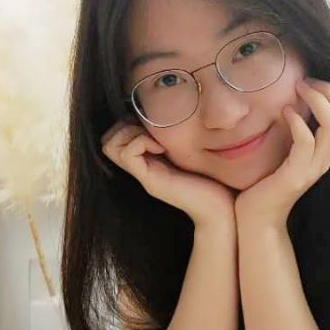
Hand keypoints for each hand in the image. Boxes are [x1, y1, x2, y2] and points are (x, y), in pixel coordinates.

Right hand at [101, 121, 233, 226]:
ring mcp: (144, 176)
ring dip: (133, 133)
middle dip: (126, 126)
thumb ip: (180, 140)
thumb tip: (176, 117)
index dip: (129, 124)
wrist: (221, 211)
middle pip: (108, 140)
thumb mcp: (193, 154)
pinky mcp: (150, 182)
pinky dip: (142, 142)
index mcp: (150, 162)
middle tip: (153, 132)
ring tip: (158, 141)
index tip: (155, 126)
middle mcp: (142, 169)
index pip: (117, 136)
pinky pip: (128, 154)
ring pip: (111, 145)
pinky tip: (163, 148)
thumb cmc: (214, 182)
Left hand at [234, 79, 329, 227]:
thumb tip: (291, 101)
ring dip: (316, 100)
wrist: (257, 219)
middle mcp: (326, 159)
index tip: (309, 82)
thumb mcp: (285, 151)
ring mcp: (314, 168)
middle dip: (328, 91)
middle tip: (304, 82)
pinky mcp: (296, 176)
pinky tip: (285, 112)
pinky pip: (306, 142)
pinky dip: (298, 122)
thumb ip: (294, 131)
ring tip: (297, 90)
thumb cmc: (266, 182)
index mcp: (326, 151)